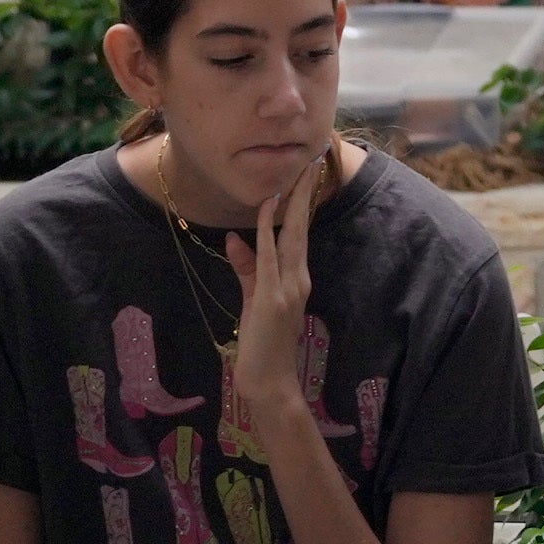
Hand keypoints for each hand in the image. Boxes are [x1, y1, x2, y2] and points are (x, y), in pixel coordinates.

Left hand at [219, 161, 326, 449]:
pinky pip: (269, 254)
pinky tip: (267, 207)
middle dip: (305, 194)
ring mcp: (288, 287)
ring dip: (293, 203)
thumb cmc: (262, 346)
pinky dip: (267, 229)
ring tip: (297, 173)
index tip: (304, 176)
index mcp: (297, 279)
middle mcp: (298, 279)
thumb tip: (234, 238)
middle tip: (309, 161)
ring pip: (292, 236)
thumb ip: (246, 268)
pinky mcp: (272, 296)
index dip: (302, 204)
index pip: (300, 234)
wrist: (269, 382)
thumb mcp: (252, 300)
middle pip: (303, 228)